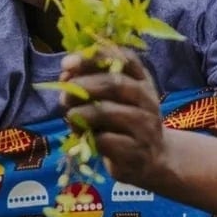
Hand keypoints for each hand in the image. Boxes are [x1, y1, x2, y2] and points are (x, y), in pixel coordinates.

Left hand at [58, 45, 168, 191]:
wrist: (152, 159)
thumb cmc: (124, 123)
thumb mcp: (115, 99)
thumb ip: (93, 83)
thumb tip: (65, 76)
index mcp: (143, 81)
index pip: (124, 59)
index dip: (94, 57)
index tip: (66, 63)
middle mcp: (148, 100)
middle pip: (114, 83)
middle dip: (82, 86)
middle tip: (64, 95)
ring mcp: (145, 127)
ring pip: (107, 112)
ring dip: (80, 113)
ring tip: (70, 117)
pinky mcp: (135, 152)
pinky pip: (105, 140)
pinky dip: (86, 136)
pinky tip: (82, 136)